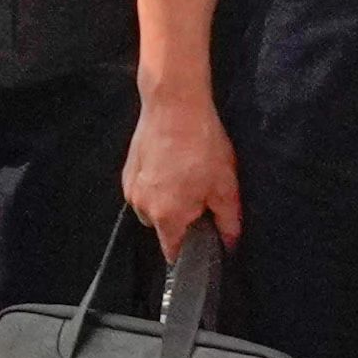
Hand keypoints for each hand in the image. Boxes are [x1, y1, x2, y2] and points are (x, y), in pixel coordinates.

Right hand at [120, 88, 241, 251]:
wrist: (174, 104)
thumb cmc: (202, 146)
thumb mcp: (225, 186)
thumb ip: (228, 222)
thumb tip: (231, 244)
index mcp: (167, 217)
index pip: (172, 252)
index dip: (190, 251)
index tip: (204, 240)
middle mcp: (142, 207)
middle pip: (162, 229)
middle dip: (180, 221)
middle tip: (201, 197)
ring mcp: (130, 188)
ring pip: (151, 209)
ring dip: (166, 203)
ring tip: (185, 178)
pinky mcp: (126, 170)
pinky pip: (143, 191)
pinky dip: (156, 185)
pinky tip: (172, 165)